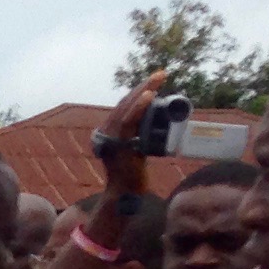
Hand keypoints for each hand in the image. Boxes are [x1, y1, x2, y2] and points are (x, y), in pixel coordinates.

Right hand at [91, 70, 164, 200]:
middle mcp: (107, 131)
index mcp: (110, 131)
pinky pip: (129, 121)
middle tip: (161, 74)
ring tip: (157, 78)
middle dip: (144, 86)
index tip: (154, 81)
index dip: (139, 91)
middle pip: (126, 102)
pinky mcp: (120, 144)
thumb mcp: (135, 149)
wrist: (124, 195)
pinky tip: (148, 96)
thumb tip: (155, 122)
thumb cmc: (131, 174)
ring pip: (127, 107)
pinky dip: (139, 107)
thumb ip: (139, 135)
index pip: (125, 105)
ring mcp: (112, 138)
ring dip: (143, 90)